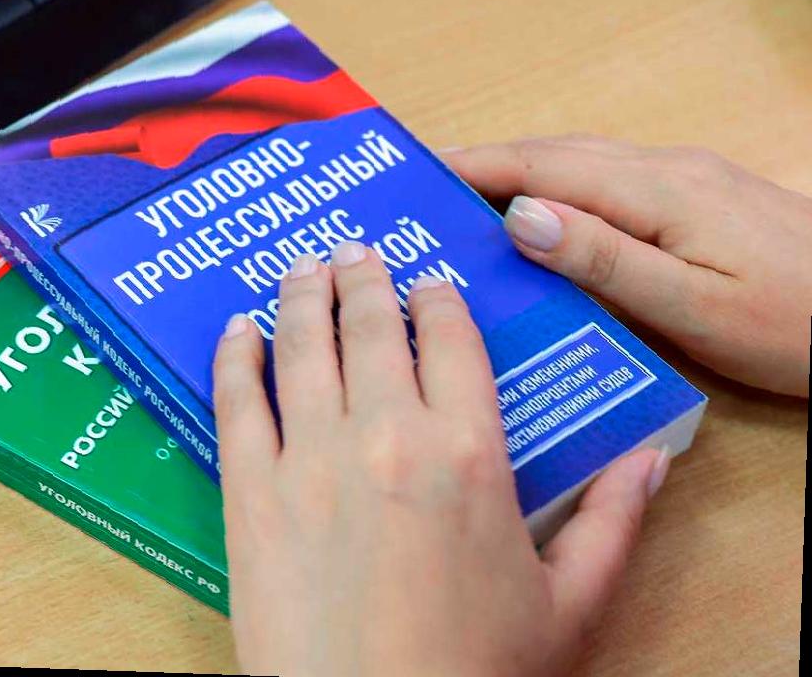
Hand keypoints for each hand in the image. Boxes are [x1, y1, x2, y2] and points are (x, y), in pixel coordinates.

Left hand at [213, 244, 668, 676]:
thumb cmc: (475, 674)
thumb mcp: (569, 605)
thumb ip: (610, 523)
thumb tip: (648, 461)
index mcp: (468, 451)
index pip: (453, 339)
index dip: (439, 299)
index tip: (430, 281)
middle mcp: (386, 435)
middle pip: (372, 326)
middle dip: (365, 278)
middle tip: (356, 250)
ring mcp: (310, 460)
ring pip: (302, 347)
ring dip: (302, 296)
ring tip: (304, 266)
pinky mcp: (251, 495)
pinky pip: (237, 403)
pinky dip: (235, 358)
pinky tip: (237, 330)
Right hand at [439, 137, 810, 397]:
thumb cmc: (794, 324)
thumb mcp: (694, 304)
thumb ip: (605, 259)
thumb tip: (521, 215)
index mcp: (658, 191)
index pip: (545, 166)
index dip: (477, 166)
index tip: (417, 174)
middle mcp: (667, 170)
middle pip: (558, 154)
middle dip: (488, 164)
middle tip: (427, 191)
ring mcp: (687, 180)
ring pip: (583, 165)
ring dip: (521, 175)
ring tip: (467, 204)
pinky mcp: (699, 198)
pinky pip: (609, 181)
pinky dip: (559, 189)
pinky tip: (544, 220)